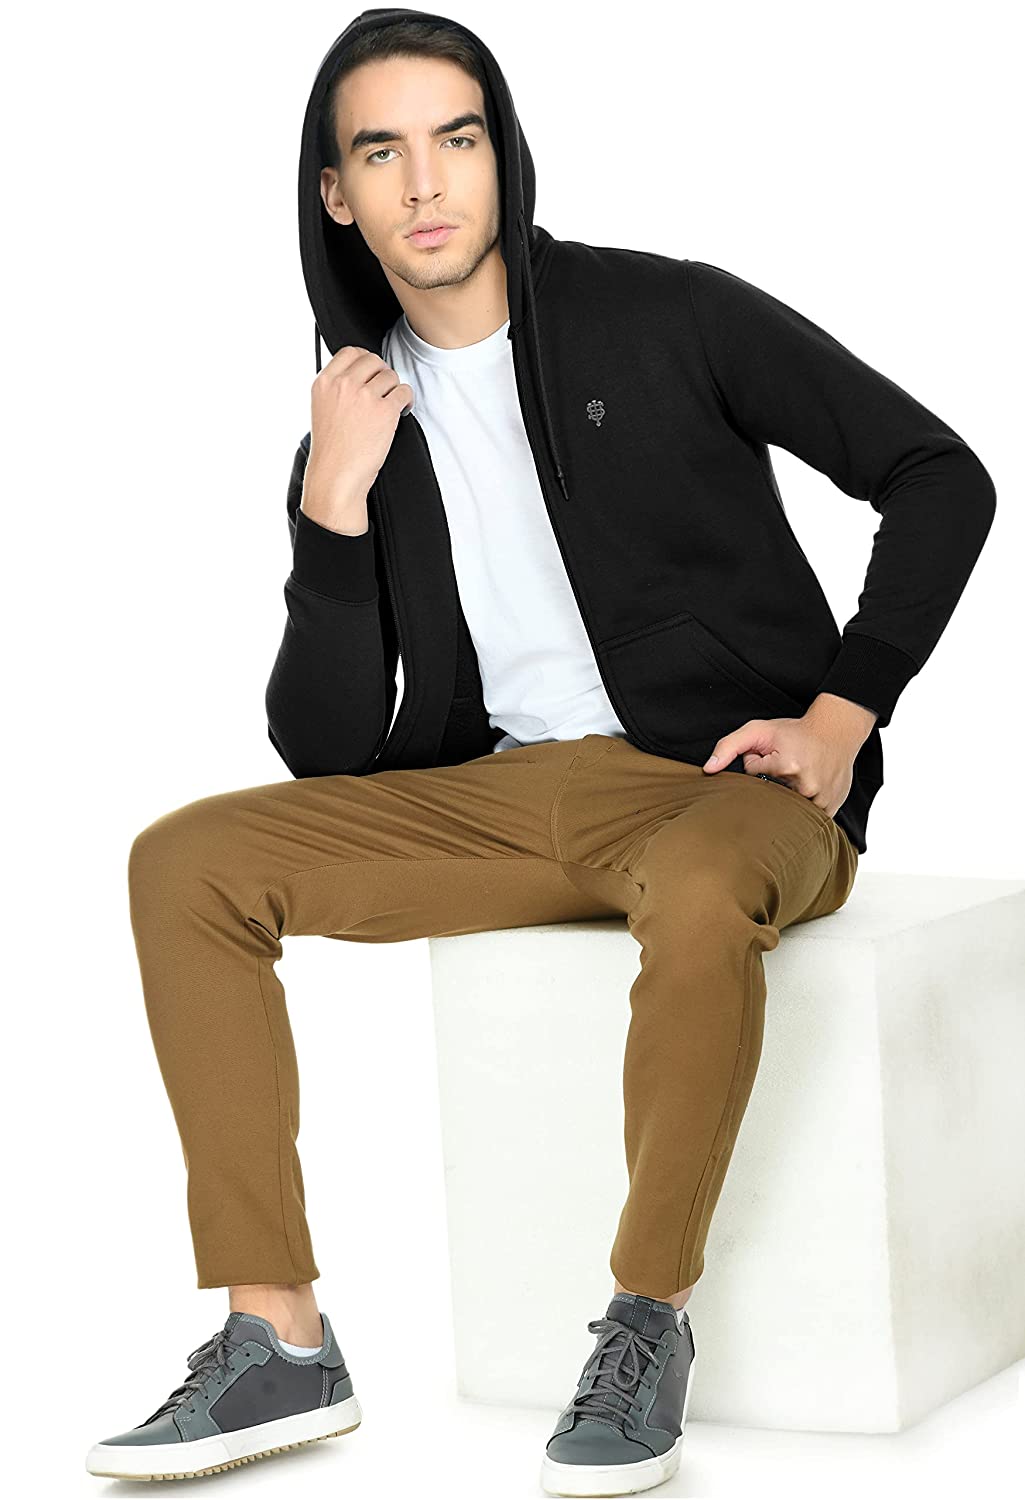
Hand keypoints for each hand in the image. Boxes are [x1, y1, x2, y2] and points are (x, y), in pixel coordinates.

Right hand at [306, 345, 413, 507]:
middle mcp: (343, 385)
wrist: (336, 476)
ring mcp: (364, 396)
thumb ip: (336, 388)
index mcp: (324, 383)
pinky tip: (401, 410)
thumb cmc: (331, 451)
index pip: (350, 353)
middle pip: (373, 360)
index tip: (370, 371)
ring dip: (394, 388)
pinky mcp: (385, 411)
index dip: (365, 361)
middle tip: (383, 389)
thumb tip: (360, 374)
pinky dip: (406, 400)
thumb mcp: (322, 409)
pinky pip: (404, 392)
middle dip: (381, 373)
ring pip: (390, 375)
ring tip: (390, 405)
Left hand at [701, 694, 876, 816]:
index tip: (772, 757)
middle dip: (771, 784)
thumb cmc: (796, 732)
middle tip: (786, 766)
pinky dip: (803, 808)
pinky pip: (807, 819)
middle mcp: (805, 786)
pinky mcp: (831, 808)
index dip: (758, 766)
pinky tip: (807, 790)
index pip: (752, 779)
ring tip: (798, 776)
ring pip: (788, 810)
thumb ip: (729, 746)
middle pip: (769, 798)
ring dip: (787, 797)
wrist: (837, 731)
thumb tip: (709, 769)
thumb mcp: (758, 730)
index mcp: (786, 767)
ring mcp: (821, 800)